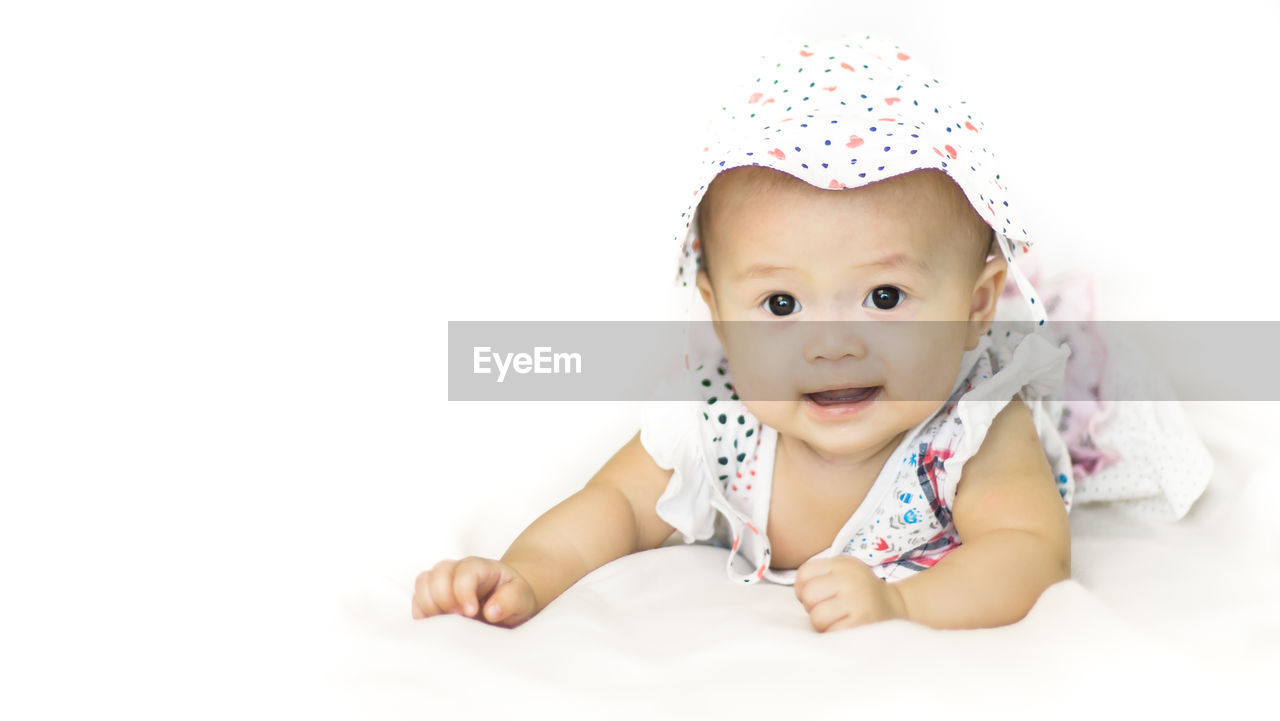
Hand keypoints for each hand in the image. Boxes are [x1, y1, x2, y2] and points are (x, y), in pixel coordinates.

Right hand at [411, 556, 537, 627]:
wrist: (507, 602)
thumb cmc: (513, 599)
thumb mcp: (523, 599)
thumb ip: (511, 600)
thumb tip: (491, 610)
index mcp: (482, 567)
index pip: (465, 572)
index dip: (463, 592)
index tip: (471, 613)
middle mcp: (458, 570)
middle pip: (438, 574)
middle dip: (444, 599)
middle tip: (460, 619)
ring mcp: (443, 581)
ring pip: (423, 583)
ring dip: (430, 605)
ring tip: (447, 622)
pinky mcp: (432, 596)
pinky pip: (417, 599)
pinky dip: (422, 613)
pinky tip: (437, 625)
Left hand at [794, 555, 907, 631]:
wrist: (897, 608)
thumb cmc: (861, 593)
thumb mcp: (842, 573)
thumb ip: (818, 575)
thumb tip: (798, 591)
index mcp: (842, 564)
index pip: (804, 574)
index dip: (804, 589)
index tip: (819, 596)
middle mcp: (850, 578)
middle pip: (808, 595)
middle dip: (812, 607)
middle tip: (828, 610)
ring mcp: (857, 600)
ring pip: (817, 616)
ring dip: (823, 624)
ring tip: (837, 620)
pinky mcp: (862, 623)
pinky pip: (831, 632)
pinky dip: (834, 634)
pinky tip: (845, 628)